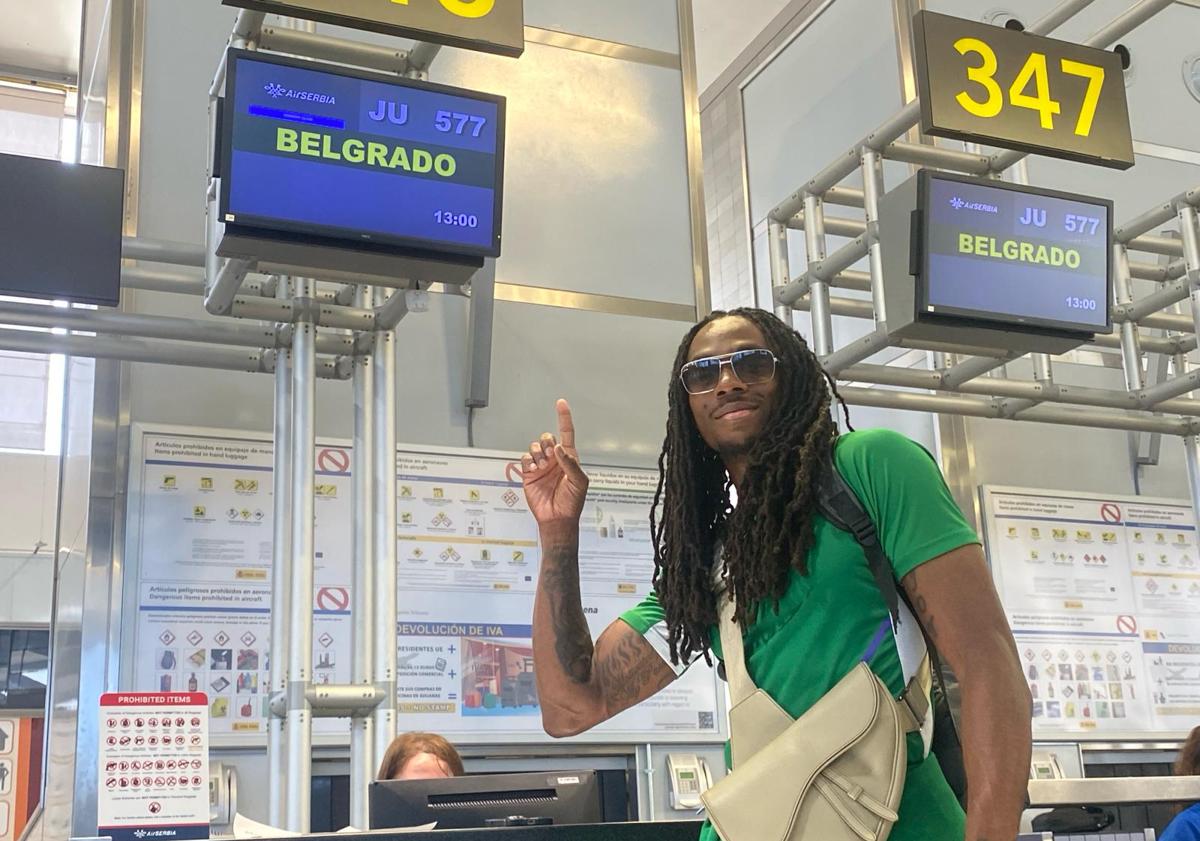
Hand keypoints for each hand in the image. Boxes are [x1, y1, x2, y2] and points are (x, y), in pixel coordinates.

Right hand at [522, 399, 588, 525]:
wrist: (557, 519)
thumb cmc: (572, 502)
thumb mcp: (579, 482)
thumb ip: (570, 463)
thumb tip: (559, 448)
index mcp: (569, 458)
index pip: (567, 433)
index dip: (564, 418)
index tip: (561, 403)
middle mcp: (555, 459)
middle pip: (548, 437)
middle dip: (547, 443)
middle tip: (551, 457)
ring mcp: (542, 466)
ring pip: (535, 446)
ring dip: (538, 453)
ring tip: (542, 467)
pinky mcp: (529, 473)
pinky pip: (525, 458)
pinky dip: (529, 461)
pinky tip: (534, 470)